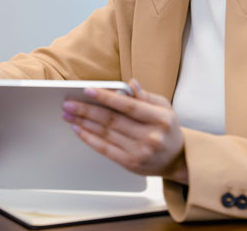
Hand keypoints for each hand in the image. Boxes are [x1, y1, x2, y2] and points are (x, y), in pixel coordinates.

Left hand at [62, 79, 187, 183]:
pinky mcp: (131, 163)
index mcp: (160, 118)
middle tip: (68, 103)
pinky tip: (78, 129)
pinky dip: (89, 138)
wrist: (178, 158)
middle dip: (86, 110)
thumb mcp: (164, 107)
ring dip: (83, 123)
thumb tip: (129, 84)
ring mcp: (140, 151)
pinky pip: (105, 149)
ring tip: (68, 114)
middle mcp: (150, 136)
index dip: (106, 97)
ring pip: (105, 133)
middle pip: (112, 120)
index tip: (87, 90)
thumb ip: (145, 95)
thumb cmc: (167, 128)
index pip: (128, 105)